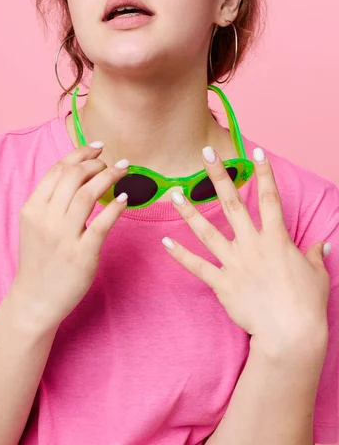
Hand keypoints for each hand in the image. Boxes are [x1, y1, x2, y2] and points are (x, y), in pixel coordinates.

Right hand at [12, 144, 128, 331]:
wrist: (35, 299)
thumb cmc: (39, 259)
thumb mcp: (34, 224)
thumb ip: (50, 200)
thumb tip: (77, 172)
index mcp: (32, 208)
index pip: (57, 169)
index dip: (80, 153)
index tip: (97, 147)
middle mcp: (46, 219)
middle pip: (74, 176)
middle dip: (96, 163)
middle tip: (112, 163)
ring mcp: (64, 236)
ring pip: (88, 194)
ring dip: (109, 176)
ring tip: (123, 170)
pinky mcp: (82, 254)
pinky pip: (102, 223)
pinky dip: (116, 207)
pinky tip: (125, 199)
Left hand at [162, 147, 330, 356]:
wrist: (290, 335)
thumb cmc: (307, 305)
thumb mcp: (317, 275)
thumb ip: (315, 256)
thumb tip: (322, 246)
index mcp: (276, 239)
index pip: (270, 198)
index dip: (264, 173)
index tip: (255, 152)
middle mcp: (252, 245)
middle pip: (232, 204)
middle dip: (218, 176)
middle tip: (206, 154)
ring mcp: (234, 263)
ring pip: (207, 231)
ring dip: (189, 211)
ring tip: (174, 193)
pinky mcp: (222, 283)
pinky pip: (197, 266)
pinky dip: (180, 255)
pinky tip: (165, 242)